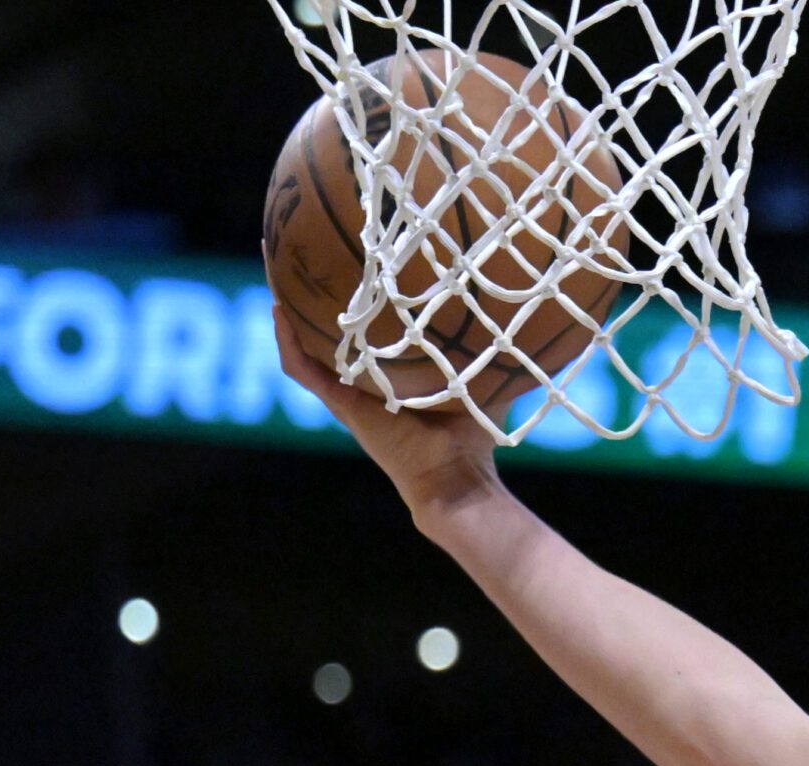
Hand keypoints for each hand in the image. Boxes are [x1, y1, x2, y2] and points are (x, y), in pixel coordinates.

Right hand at [264, 249, 502, 522]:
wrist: (456, 479)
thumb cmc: (474, 437)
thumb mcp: (483, 379)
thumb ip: (494, 350)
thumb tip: (532, 317)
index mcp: (390, 372)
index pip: (366, 326)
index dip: (354, 293)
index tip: (348, 253)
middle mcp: (363, 380)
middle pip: (327, 327)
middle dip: (310, 287)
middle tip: (295, 243)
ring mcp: (348, 392)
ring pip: (305, 342)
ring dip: (288, 305)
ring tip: (275, 263)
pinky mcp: (341, 406)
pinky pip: (303, 369)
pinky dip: (289, 341)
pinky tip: (279, 309)